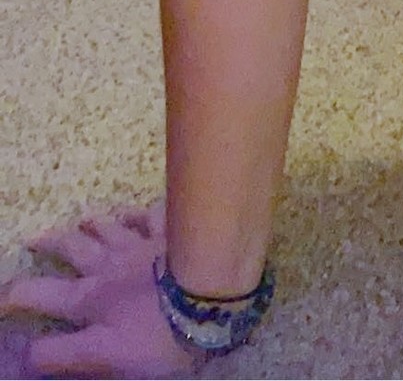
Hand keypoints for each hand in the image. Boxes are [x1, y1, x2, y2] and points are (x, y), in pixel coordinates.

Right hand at [0, 203, 203, 378]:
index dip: (15, 298)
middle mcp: (108, 268)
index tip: (1, 299)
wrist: (211, 291)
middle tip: (32, 240)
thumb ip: (67, 358)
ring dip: (90, 225)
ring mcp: (139, 244)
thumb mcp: (107, 360)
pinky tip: (134, 213)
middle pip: (71, 251)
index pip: (42, 299)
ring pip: (106, 228)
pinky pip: (148, 216)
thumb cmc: (161, 336)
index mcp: (91, 303)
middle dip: (49, 245)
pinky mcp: (169, 232)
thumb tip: (25, 358)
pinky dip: (137, 215)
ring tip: (81, 223)